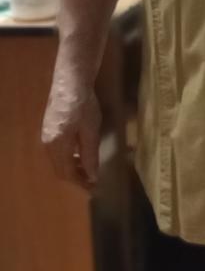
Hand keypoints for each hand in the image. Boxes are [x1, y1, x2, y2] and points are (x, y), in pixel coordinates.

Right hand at [41, 69, 100, 192]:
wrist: (71, 81)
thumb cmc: (84, 105)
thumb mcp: (91, 131)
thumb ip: (90, 155)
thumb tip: (92, 177)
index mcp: (58, 146)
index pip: (67, 173)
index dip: (80, 183)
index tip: (92, 189)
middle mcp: (47, 143)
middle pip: (60, 169)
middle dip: (75, 178)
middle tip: (91, 183)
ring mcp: (46, 135)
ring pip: (57, 161)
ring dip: (71, 169)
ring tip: (87, 171)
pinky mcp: (48, 129)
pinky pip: (56, 152)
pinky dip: (67, 158)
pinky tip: (79, 154)